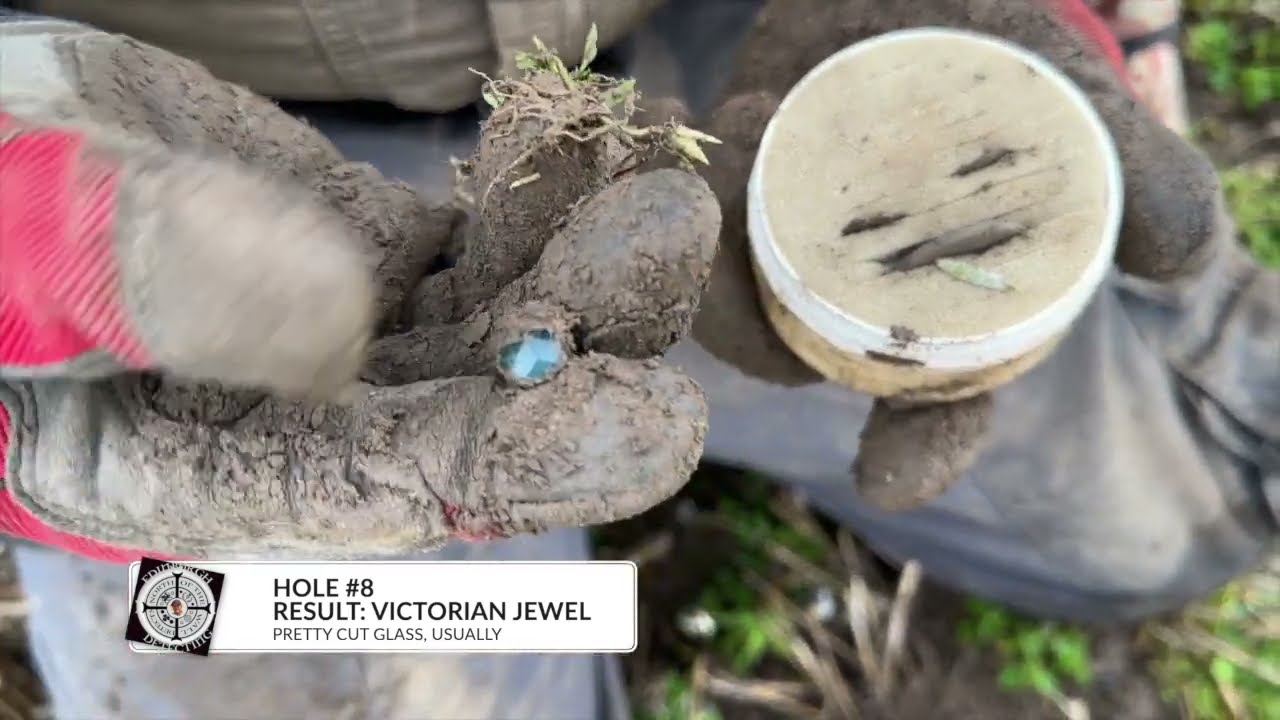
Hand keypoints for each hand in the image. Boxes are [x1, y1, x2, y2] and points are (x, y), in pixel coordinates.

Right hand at [0, 20, 717, 557]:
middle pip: (481, 400)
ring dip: (580, 245)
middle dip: (587, 327)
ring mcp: (350, 331)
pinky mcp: (367, 250)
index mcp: (213, 470)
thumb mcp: (13, 260)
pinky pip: (474, 239)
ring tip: (645, 164)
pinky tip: (576, 137)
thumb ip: (146, 285)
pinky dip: (530, 192)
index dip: (526, 457)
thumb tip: (333, 313)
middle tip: (666, 232)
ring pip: (498, 311)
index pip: (392, 489)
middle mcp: (308, 418)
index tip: (651, 421)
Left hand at [692, 0, 1226, 509]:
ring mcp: (774, 238)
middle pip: (794, 354)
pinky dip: (655, 178)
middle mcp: (844, 288)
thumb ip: (1133, 174)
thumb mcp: (1070, 101)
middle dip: (759, 327)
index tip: (890, 482)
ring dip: (703, 239)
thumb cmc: (999, 55)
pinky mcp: (719, 183)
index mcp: (929, 303)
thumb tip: (1182, 254)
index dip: (921, 446)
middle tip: (754, 234)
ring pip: (717, 292)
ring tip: (745, 124)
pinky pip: (667, 213)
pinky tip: (669, 118)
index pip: (933, 398)